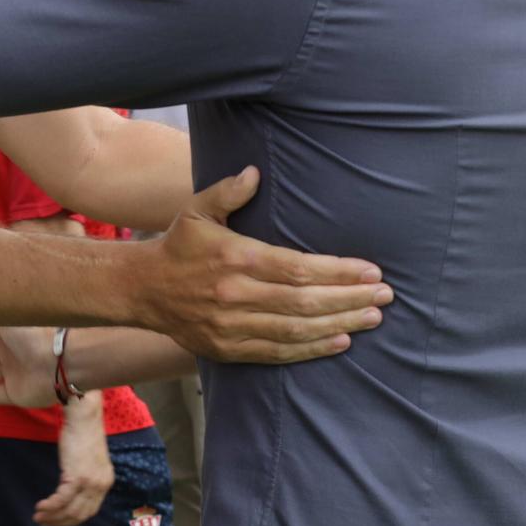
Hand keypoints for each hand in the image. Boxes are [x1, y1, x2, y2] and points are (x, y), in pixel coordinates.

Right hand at [35, 395, 111, 525]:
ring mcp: (90, 482)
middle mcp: (100, 485)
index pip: (90, 509)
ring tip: (39, 518)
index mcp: (105, 481)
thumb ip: (85, 475)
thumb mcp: (89, 458)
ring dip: (52, 517)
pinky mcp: (77, 477)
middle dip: (61, 522)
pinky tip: (40, 507)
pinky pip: (61, 499)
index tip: (60, 522)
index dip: (73, 519)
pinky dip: (50, 506)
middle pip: (80, 514)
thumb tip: (72, 488)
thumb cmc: (83, 432)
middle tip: (45, 523)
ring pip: (70, 510)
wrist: (83, 417)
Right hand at [134, 168, 391, 363]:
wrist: (141, 289)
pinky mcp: (228, 349)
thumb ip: (228, 191)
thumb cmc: (179, 245)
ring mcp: (232, 326)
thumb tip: (255, 172)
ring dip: (339, 324)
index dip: (339, 272)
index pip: (299, 268)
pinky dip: (311, 349)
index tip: (371, 271)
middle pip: (305, 301)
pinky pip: (277, 352)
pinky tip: (339, 340)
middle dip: (350, 298)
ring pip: (296, 329)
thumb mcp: (197, 210)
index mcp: (235, 258)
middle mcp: (236, 295)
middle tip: (384, 296)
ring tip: (372, 317)